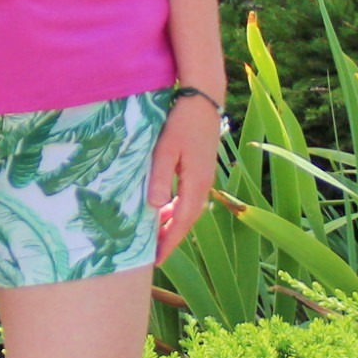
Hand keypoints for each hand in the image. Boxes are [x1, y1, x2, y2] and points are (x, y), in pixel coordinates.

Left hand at [146, 96, 223, 266]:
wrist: (203, 97)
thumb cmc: (181, 120)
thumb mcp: (166, 149)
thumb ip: (160, 178)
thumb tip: (155, 208)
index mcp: (196, 182)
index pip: (183, 221)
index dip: (170, 242)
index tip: (156, 260)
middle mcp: (204, 183)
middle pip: (188, 219)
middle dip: (171, 237)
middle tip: (153, 254)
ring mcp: (204, 175)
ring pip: (189, 208)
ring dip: (174, 223)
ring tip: (155, 236)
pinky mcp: (201, 167)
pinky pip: (189, 197)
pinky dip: (177, 208)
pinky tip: (164, 208)